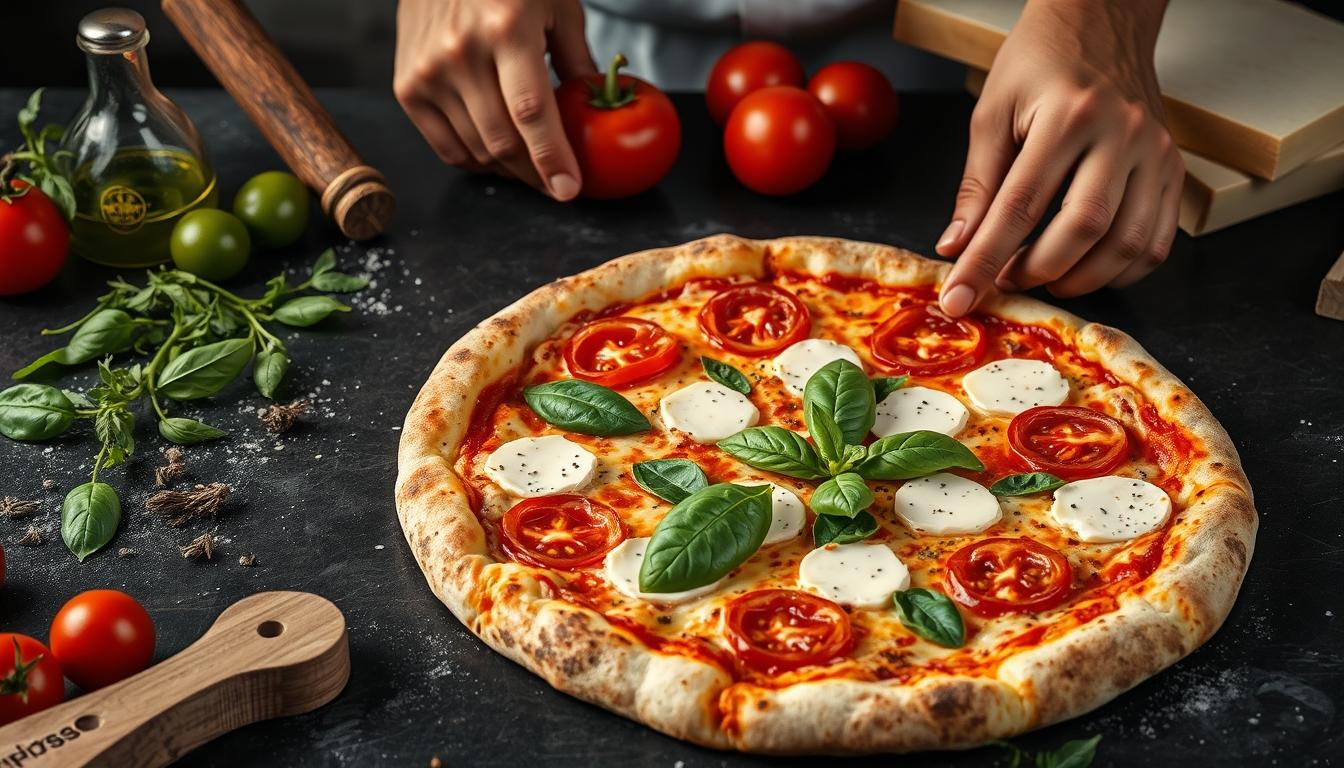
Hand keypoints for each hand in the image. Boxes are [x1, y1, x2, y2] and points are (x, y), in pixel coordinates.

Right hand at [393, 0, 595, 199]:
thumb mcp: (557, 4)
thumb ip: (577, 58)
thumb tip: (594, 107)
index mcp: (507, 29)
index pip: (531, 112)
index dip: (551, 157)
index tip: (568, 189)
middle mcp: (461, 53)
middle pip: (502, 141)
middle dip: (535, 174)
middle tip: (557, 184)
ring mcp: (428, 72)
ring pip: (476, 150)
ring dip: (509, 171)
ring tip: (530, 168)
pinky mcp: (407, 86)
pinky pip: (445, 146)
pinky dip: (475, 162)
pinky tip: (497, 159)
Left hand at [936, 0, 1182, 314]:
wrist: (1102, 20)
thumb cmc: (1041, 61)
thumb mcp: (993, 112)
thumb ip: (976, 185)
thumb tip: (956, 247)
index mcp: (1068, 115)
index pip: (1020, 206)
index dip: (985, 260)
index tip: (959, 297)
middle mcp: (1121, 134)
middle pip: (1083, 228)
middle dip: (1037, 271)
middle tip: (1005, 280)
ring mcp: (1156, 152)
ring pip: (1129, 242)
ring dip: (1082, 278)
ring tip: (1043, 278)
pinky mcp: (1174, 167)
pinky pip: (1157, 240)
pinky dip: (1122, 270)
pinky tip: (1086, 268)